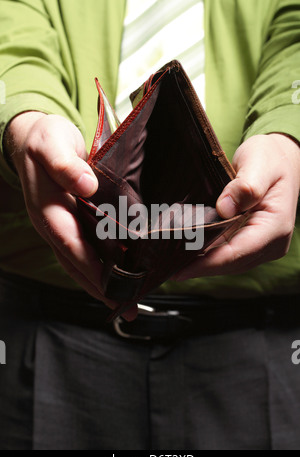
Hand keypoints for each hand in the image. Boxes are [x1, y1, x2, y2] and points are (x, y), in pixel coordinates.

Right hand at [4, 112, 115, 307]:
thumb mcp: (52, 143)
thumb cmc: (46, 140)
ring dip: (100, 284)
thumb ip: (65, 164)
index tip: (111, 283)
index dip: (89, 264)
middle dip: (99, 287)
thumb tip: (86, 186)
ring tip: (125, 302)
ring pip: (79, 262)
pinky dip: (100, 268)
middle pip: (74, 262)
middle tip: (127, 306)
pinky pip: (84, 251)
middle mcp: (52, 223)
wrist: (34, 139)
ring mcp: (60, 226)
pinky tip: (117, 275)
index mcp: (47, 208)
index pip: (70, 242)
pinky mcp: (70, 224)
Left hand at [173, 133, 299, 280]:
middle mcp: (272, 243)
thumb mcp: (259, 163)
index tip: (180, 269)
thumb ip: (246, 185)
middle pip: (230, 263)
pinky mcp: (252, 243)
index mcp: (275, 227)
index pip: (237, 253)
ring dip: (201, 263)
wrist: (280, 159)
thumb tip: (224, 208)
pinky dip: (208, 254)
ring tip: (172, 261)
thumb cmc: (270, 158)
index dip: (207, 264)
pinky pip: (228, 254)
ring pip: (228, 263)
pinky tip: (188, 252)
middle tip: (166, 265)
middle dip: (199, 266)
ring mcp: (262, 246)